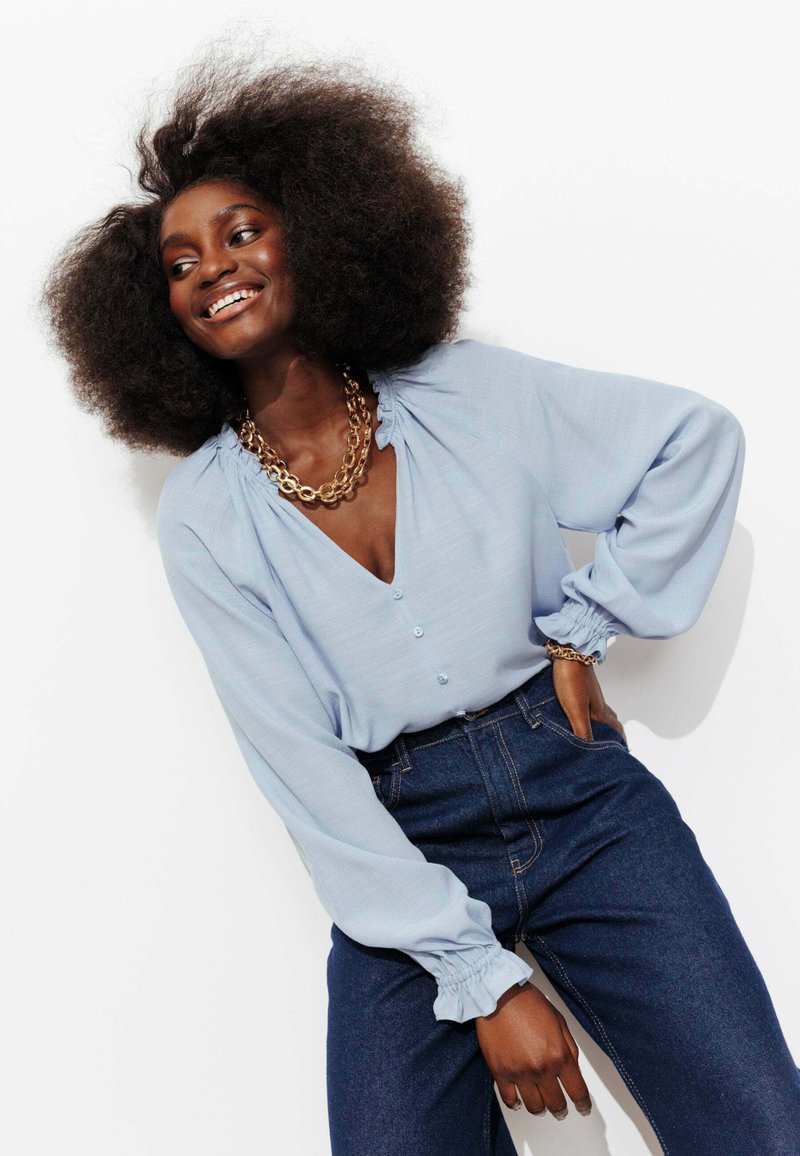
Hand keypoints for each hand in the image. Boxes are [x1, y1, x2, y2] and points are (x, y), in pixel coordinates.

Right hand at [475, 981, 591, 1118]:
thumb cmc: (529, 1003)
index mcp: (559, 1055)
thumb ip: (569, 1048)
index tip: (583, 1108)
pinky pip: (509, 1099)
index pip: (577, 1091)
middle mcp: (541, 1068)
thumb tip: (573, 1069)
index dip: (583, 1104)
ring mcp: (520, 1073)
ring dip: (541, 1109)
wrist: (500, 994)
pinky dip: (516, 1104)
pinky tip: (519, 1102)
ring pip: (534, 1107)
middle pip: (556, 1104)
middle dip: (561, 1110)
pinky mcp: (500, 1072)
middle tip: (561, 1110)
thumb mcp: (560, 1022)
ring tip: (541, 1106)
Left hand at [551, 656, 626, 744]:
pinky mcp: (580, 686)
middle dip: (612, 733)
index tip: (622, 751)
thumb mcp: (576, 709)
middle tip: (610, 743)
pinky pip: (588, 703)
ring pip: (600, 711)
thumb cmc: (572, 679)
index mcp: (600, 711)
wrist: (568, 650)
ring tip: (594, 731)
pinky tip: (578, 712)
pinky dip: (588, 712)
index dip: (620, 740)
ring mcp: (590, 693)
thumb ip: (582, 729)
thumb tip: (590, 751)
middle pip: (610, 720)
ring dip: (600, 722)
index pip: (616, 728)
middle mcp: (598, 703)